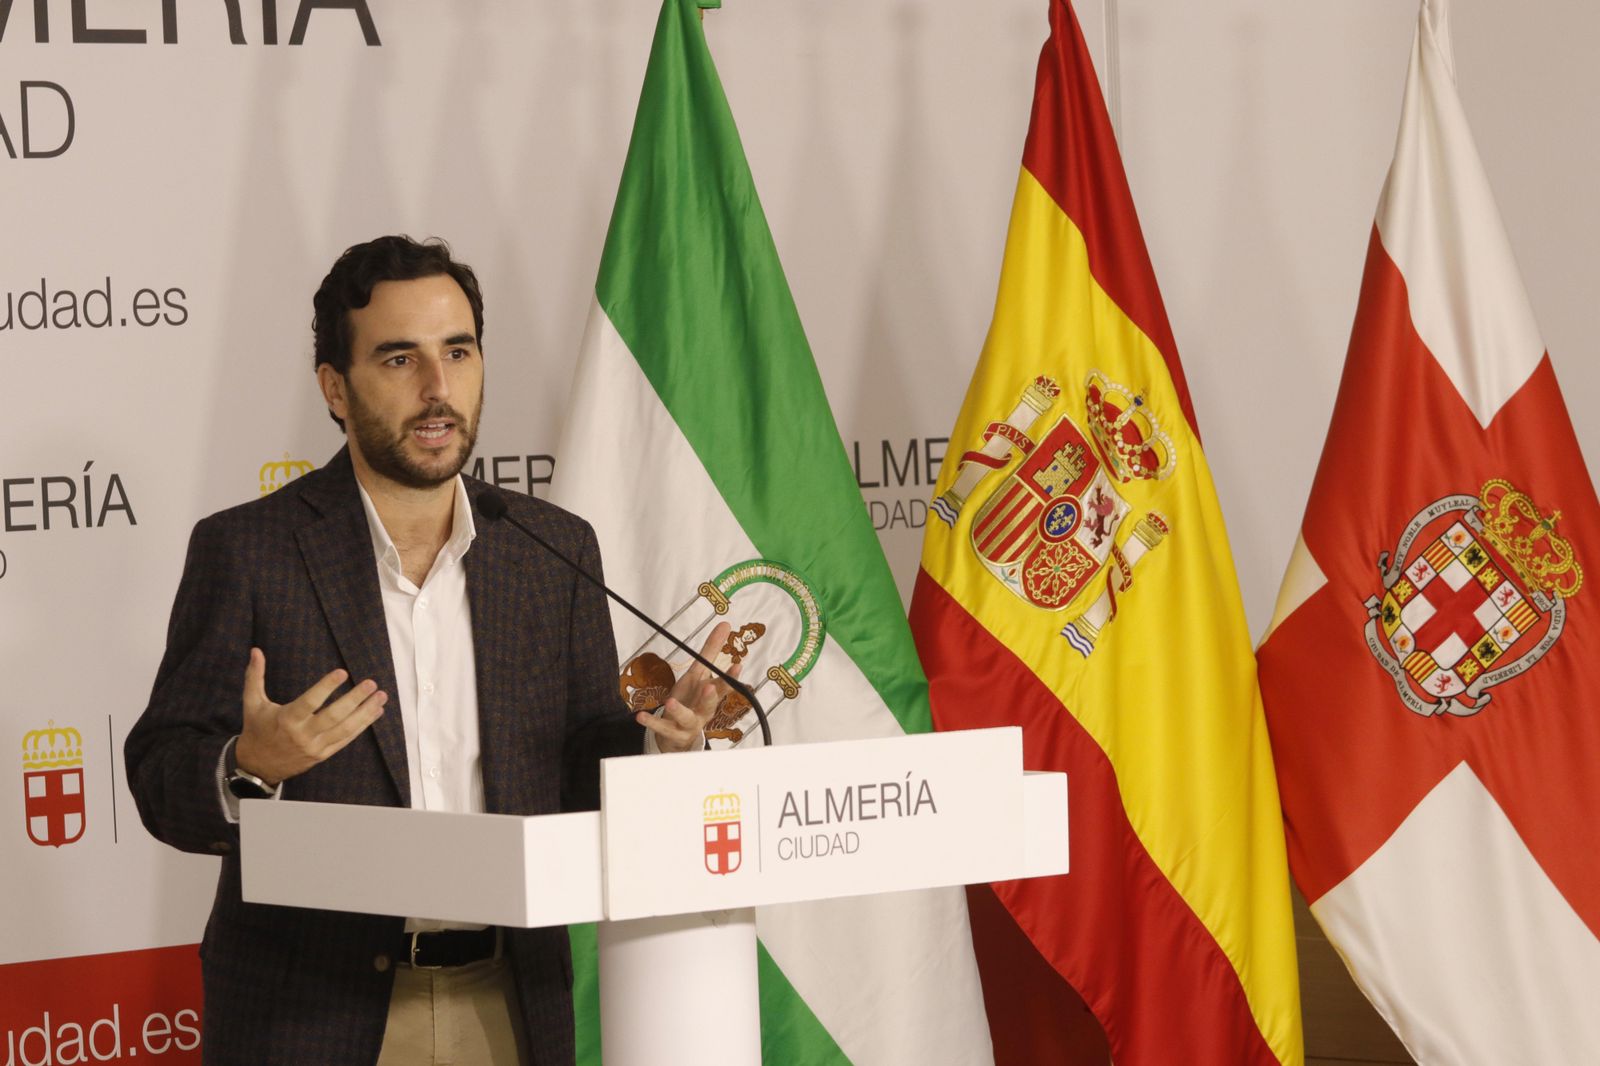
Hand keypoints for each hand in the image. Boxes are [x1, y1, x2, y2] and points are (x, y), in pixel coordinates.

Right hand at [233, 648, 387, 785]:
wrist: (257, 767)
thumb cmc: (256, 730)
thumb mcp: (252, 703)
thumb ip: (255, 677)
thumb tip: (256, 650)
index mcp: (287, 719)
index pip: (311, 702)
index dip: (326, 687)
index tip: (343, 673)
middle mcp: (303, 734)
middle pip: (334, 716)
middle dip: (355, 699)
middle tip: (371, 683)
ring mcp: (315, 747)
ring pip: (345, 729)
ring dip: (365, 713)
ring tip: (381, 697)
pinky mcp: (323, 755)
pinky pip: (346, 739)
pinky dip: (362, 726)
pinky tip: (375, 712)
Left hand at [639, 621, 735, 752]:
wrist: (680, 732)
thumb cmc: (692, 699)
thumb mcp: (699, 674)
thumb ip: (711, 651)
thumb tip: (725, 624)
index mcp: (710, 695)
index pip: (724, 686)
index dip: (731, 678)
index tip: (737, 665)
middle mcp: (702, 711)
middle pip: (709, 705)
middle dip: (709, 698)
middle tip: (709, 688)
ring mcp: (688, 724)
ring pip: (687, 719)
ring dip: (679, 711)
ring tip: (671, 702)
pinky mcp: (672, 732)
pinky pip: (662, 728)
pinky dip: (652, 722)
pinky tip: (641, 716)